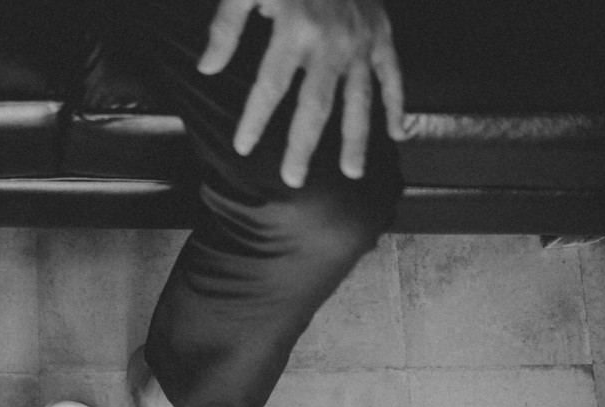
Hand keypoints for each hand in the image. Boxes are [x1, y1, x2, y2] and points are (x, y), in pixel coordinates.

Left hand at [198, 0, 405, 187]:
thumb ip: (226, 28)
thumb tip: (207, 69)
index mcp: (294, 31)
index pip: (270, 88)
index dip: (254, 120)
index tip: (242, 147)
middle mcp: (331, 43)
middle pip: (314, 107)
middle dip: (302, 146)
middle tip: (293, 180)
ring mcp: (361, 41)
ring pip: (359, 100)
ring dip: (356, 139)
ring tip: (353, 174)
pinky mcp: (382, 34)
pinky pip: (393, 75)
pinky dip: (398, 103)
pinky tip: (398, 133)